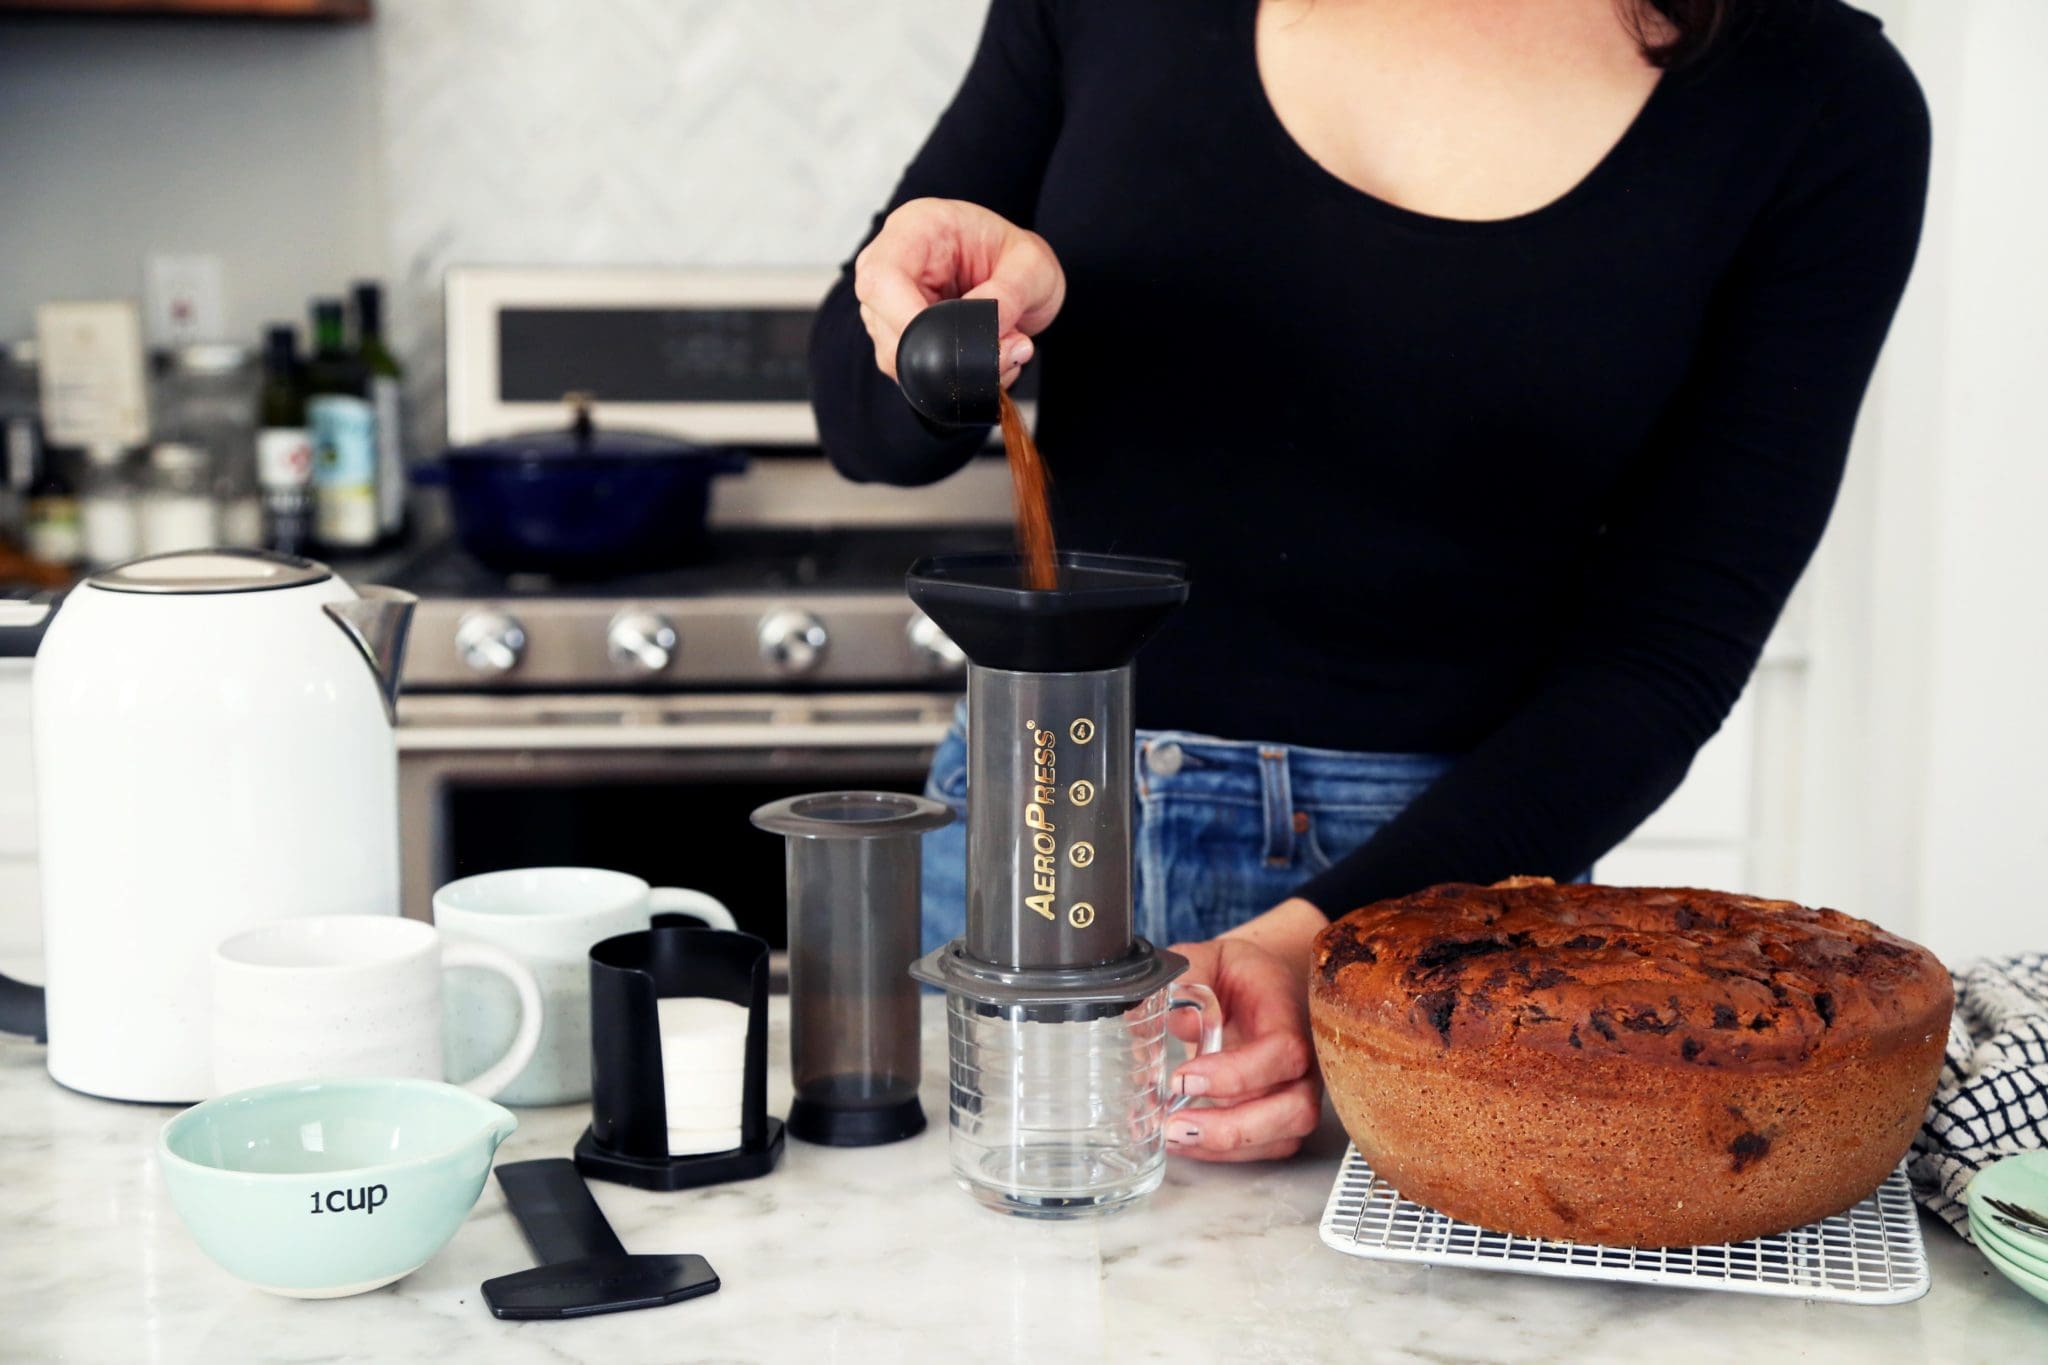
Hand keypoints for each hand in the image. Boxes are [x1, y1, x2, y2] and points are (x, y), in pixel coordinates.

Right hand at [853, 197, 1065, 388]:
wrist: (1016, 272)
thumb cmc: (1014, 254)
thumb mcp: (1032, 264)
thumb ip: (1010, 295)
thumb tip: (988, 335)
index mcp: (914, 230)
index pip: (882, 279)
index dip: (906, 318)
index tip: (951, 346)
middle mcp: (889, 266)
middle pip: (885, 326)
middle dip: (945, 353)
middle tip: (1003, 350)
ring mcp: (888, 305)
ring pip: (898, 359)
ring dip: (956, 369)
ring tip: (1003, 348)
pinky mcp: (898, 337)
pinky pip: (915, 373)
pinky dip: (955, 378)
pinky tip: (986, 358)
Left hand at [1164, 935, 1320, 1162]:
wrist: (1256, 986)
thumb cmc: (1235, 975)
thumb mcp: (1206, 960)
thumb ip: (1184, 978)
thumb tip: (1165, 1015)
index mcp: (1287, 1012)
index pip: (1283, 1050)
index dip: (1238, 1073)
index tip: (1185, 1079)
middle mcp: (1303, 1060)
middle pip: (1294, 1109)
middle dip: (1232, 1128)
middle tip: (1175, 1126)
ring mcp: (1295, 1091)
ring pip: (1281, 1138)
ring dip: (1224, 1147)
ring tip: (1171, 1136)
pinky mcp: (1278, 1117)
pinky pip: (1262, 1149)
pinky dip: (1220, 1153)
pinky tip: (1180, 1140)